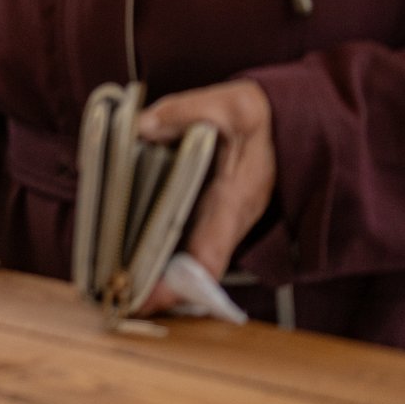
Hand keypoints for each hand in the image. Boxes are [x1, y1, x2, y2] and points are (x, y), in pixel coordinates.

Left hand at [135, 80, 275, 315]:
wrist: (285, 118)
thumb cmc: (258, 113)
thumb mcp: (228, 103)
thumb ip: (181, 113)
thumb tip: (139, 128)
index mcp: (236, 197)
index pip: (212, 252)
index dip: (185, 283)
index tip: (152, 300)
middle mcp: (231, 217)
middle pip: (197, 267)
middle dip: (162, 288)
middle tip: (120, 299)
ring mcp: (224, 218)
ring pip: (193, 257)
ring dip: (161, 273)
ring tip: (118, 283)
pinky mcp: (215, 211)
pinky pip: (191, 240)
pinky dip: (166, 251)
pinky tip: (133, 251)